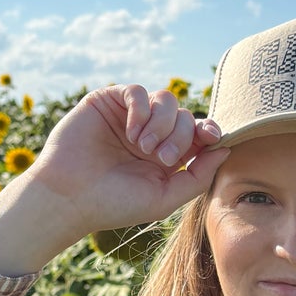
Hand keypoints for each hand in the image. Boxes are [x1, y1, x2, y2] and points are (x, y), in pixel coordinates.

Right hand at [26, 83, 232, 237]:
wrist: (68, 198)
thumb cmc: (114, 204)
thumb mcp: (165, 197)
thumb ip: (198, 176)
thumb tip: (226, 148)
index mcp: (165, 156)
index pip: (198, 133)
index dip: (209, 131)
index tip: (211, 138)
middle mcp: (150, 133)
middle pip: (185, 116)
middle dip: (181, 136)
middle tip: (160, 157)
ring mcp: (129, 116)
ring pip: (166, 100)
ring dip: (162, 123)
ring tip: (142, 147)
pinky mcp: (107, 102)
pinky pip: (137, 91)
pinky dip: (141, 109)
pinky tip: (132, 132)